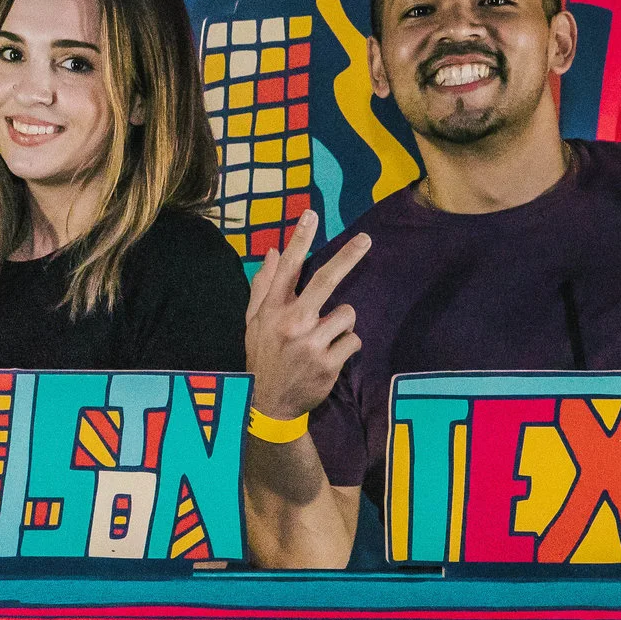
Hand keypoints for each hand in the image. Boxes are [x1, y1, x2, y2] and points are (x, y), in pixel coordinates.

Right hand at [244, 210, 369, 420]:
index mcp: (272, 311)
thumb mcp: (254, 323)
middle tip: (366, 240)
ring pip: (347, 314)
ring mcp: (310, 344)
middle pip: (324, 281)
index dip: (299, 239)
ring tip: (325, 339)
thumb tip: (271, 252)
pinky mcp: (328, 363)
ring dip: (342, 323)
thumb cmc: (263, 358)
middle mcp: (291, 323)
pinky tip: (330, 356)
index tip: (311, 214)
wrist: (270, 405)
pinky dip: (346, 346)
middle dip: (347, 257)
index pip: (287, 268)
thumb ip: (263, 287)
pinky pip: (353, 340)